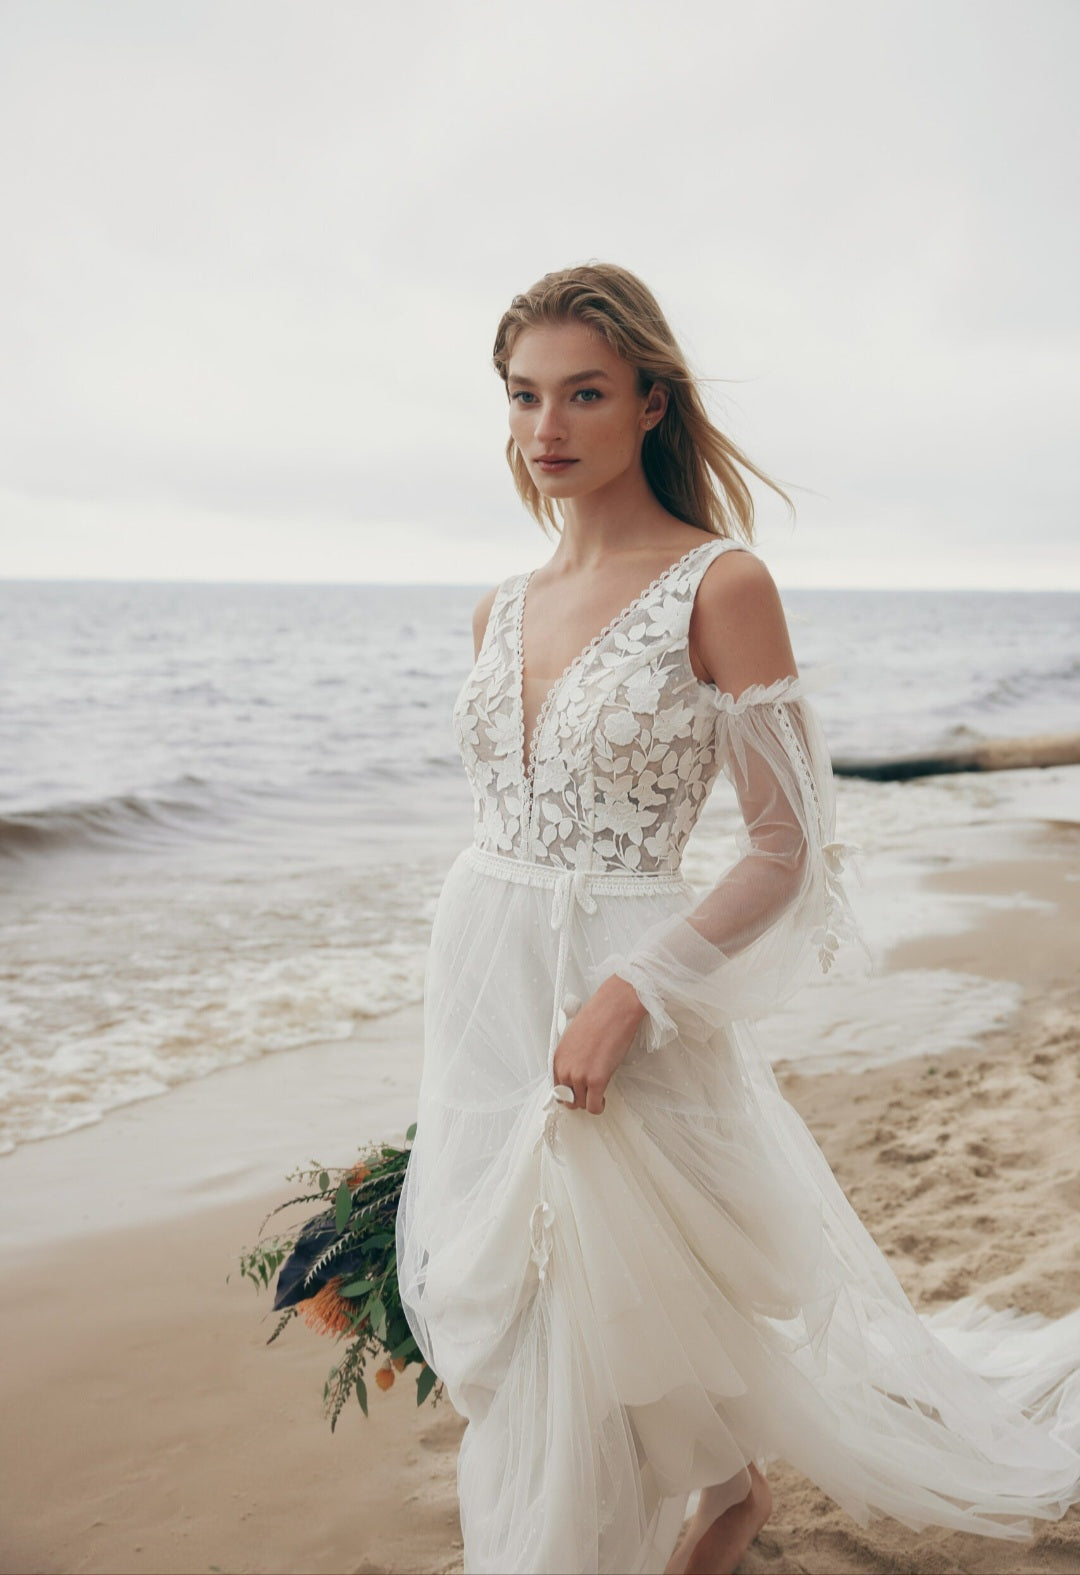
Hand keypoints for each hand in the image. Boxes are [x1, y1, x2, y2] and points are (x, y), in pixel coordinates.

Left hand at [552, 975, 647, 1115]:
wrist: (614, 1008)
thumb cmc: (598, 1016)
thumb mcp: (574, 1037)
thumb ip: (572, 1057)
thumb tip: (577, 1071)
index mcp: (558, 1057)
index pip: (555, 1087)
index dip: (567, 1092)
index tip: (575, 1093)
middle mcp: (565, 1068)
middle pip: (566, 1099)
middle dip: (578, 1098)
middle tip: (589, 1093)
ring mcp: (580, 1075)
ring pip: (580, 1104)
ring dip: (590, 1101)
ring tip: (598, 1093)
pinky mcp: (596, 1080)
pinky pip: (594, 1106)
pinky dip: (599, 1107)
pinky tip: (603, 1099)